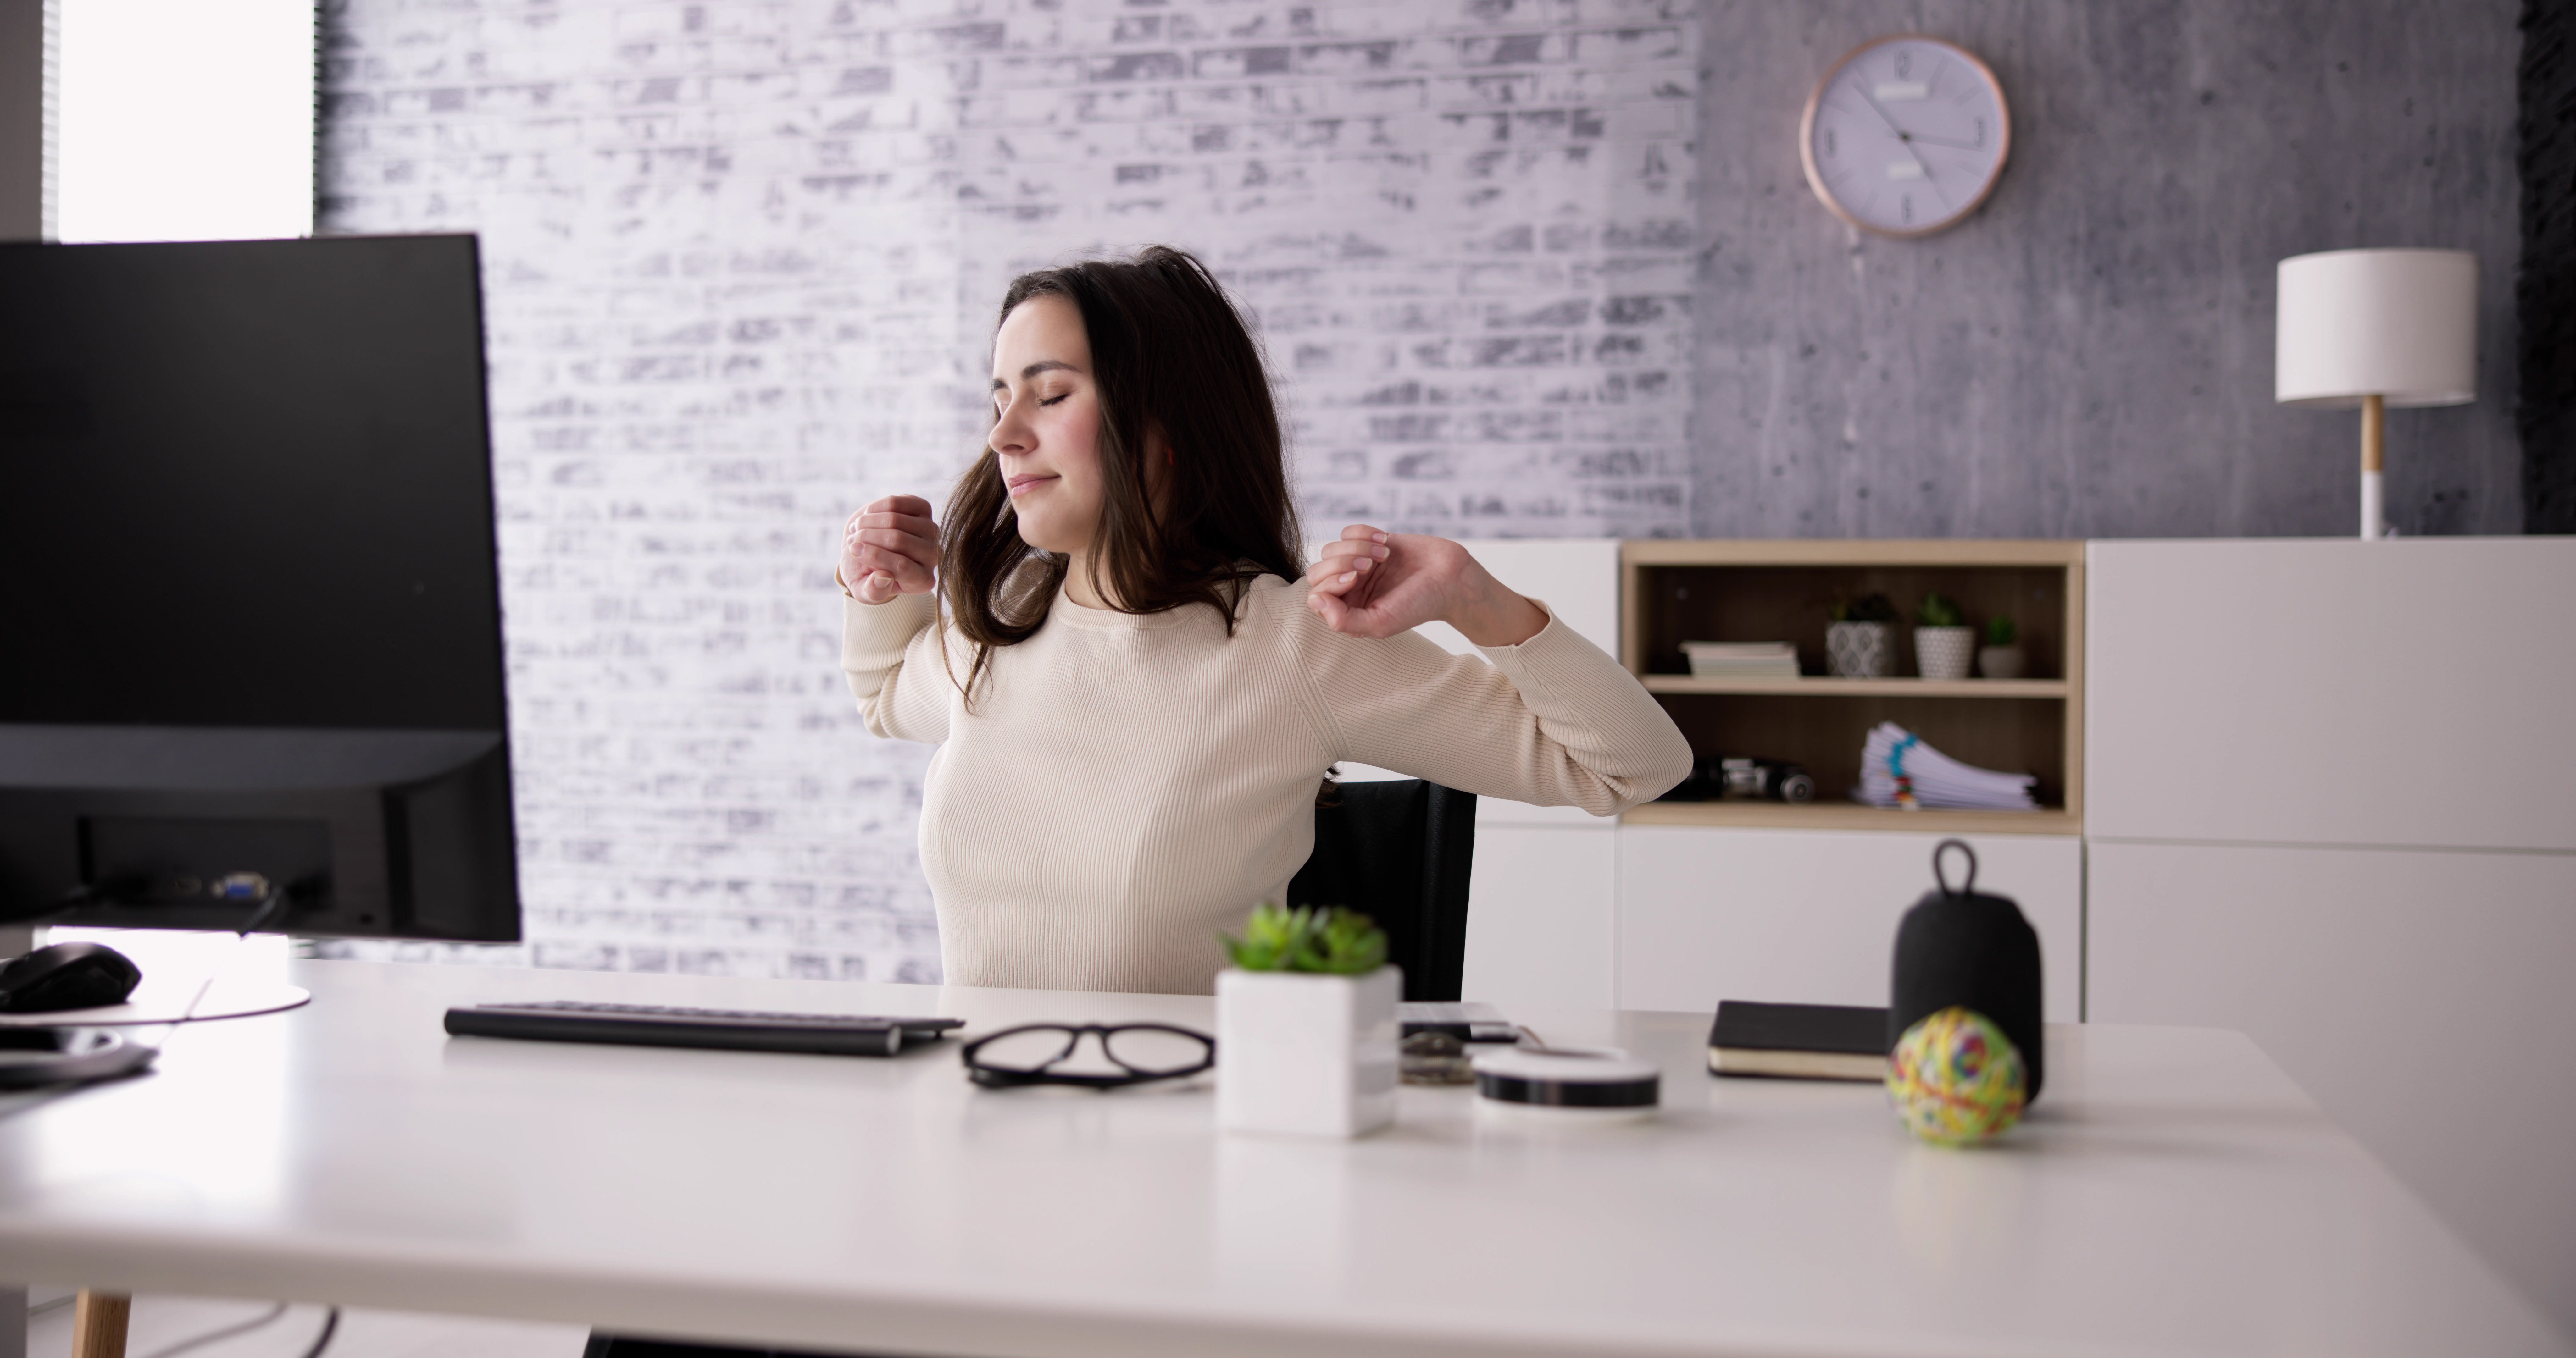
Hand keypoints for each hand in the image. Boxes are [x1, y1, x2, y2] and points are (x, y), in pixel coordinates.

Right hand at [840, 495, 939, 604]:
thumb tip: (882, 578)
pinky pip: (897, 503)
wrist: (871, 550)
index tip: (853, 551)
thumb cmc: (868, 574)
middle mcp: (933, 556)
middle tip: (851, 541)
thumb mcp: (864, 591)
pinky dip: (875, 508)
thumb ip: (873, 591)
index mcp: (922, 581)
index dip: (874, 556)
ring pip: (896, 520)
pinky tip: (866, 517)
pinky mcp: (923, 510)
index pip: (901, 566)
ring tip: (856, 530)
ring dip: (867, 522)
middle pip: (898, 540)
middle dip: (867, 537)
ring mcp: (930, 531)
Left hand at [1305, 524, 1547, 646]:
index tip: (1355, 580)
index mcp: (1348, 611)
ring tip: (1383, 556)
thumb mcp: (1380, 623)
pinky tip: (1386, 543)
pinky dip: (1364, 533)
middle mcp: (1349, 589)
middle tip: (1367, 566)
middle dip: (1340, 563)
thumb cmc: (1418, 605)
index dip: (1329, 583)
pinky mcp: (1370, 542)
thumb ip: (1343, 621)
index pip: (1316, 595)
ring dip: (1356, 547)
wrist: (1450, 578)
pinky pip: (1348, 531)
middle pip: (1317, 571)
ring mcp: (1358, 564)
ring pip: (1330, 549)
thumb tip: (1316, 601)